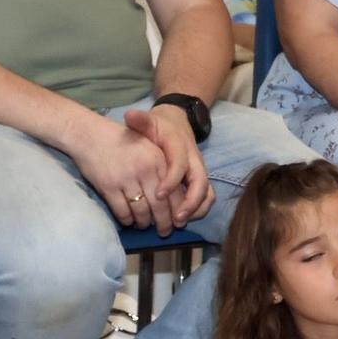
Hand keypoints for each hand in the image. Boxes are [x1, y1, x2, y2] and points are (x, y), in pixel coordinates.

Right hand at [68, 114, 172, 230]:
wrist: (90, 134)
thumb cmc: (122, 142)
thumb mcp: (149, 149)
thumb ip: (163, 170)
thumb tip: (176, 199)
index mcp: (159, 160)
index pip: (175, 192)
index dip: (178, 211)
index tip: (179, 221)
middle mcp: (145, 170)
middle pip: (160, 206)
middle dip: (164, 223)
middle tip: (165, 231)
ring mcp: (126, 178)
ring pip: (141, 211)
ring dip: (144, 222)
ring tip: (145, 226)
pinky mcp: (108, 186)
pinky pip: (121, 211)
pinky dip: (126, 219)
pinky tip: (128, 221)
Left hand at [131, 106, 214, 225]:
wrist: (177, 122)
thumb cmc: (159, 126)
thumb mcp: (149, 120)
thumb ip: (140, 120)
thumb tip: (130, 115)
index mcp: (181, 147)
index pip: (180, 165)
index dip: (172, 180)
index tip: (159, 194)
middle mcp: (194, 160)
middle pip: (200, 183)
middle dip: (190, 202)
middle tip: (175, 218)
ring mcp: (199, 171)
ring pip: (207, 192)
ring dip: (196, 209)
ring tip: (179, 223)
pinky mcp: (199, 179)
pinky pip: (206, 196)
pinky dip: (198, 209)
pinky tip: (183, 219)